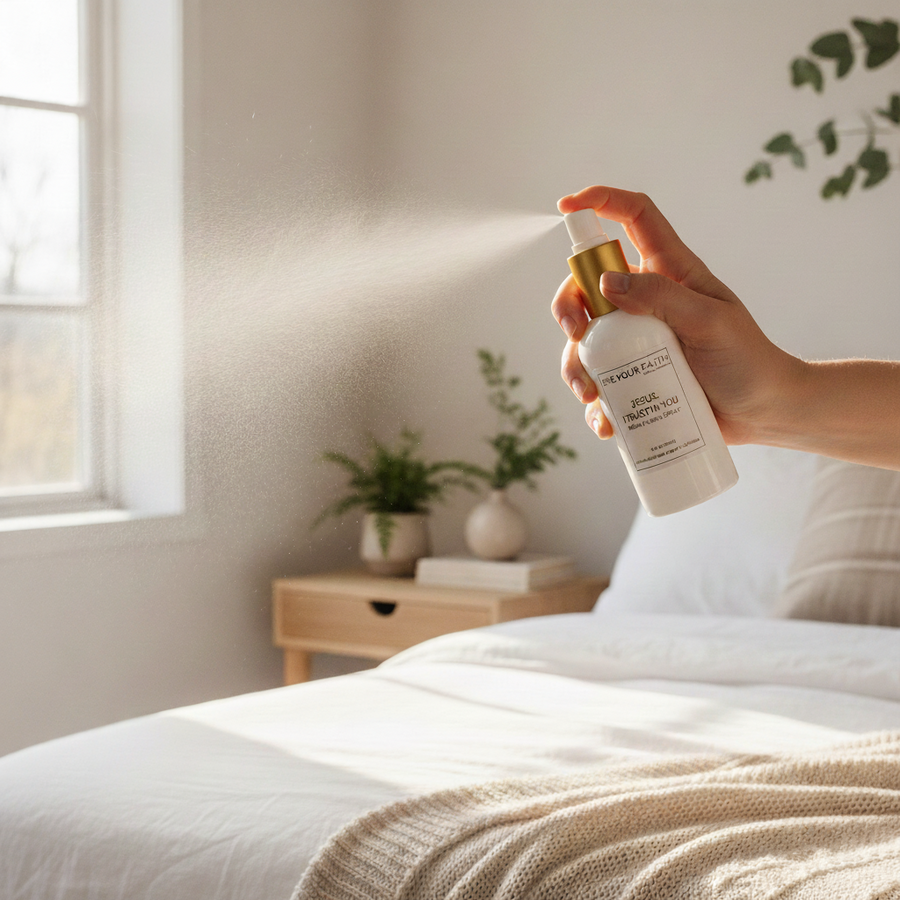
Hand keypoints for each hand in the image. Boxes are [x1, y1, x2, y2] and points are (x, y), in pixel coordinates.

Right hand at [551, 186, 800, 445]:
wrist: (763, 412)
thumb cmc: (746, 359)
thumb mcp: (710, 321)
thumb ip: (662, 296)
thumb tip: (606, 282)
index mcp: (669, 272)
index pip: (634, 218)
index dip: (600, 201)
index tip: (566, 206)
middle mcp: (645, 301)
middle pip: (587, 286)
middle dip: (568, 307)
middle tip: (576, 334)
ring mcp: (635, 342)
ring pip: (583, 341)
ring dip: (574, 365)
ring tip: (591, 394)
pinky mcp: (632, 379)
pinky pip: (598, 384)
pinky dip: (594, 404)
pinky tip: (605, 422)